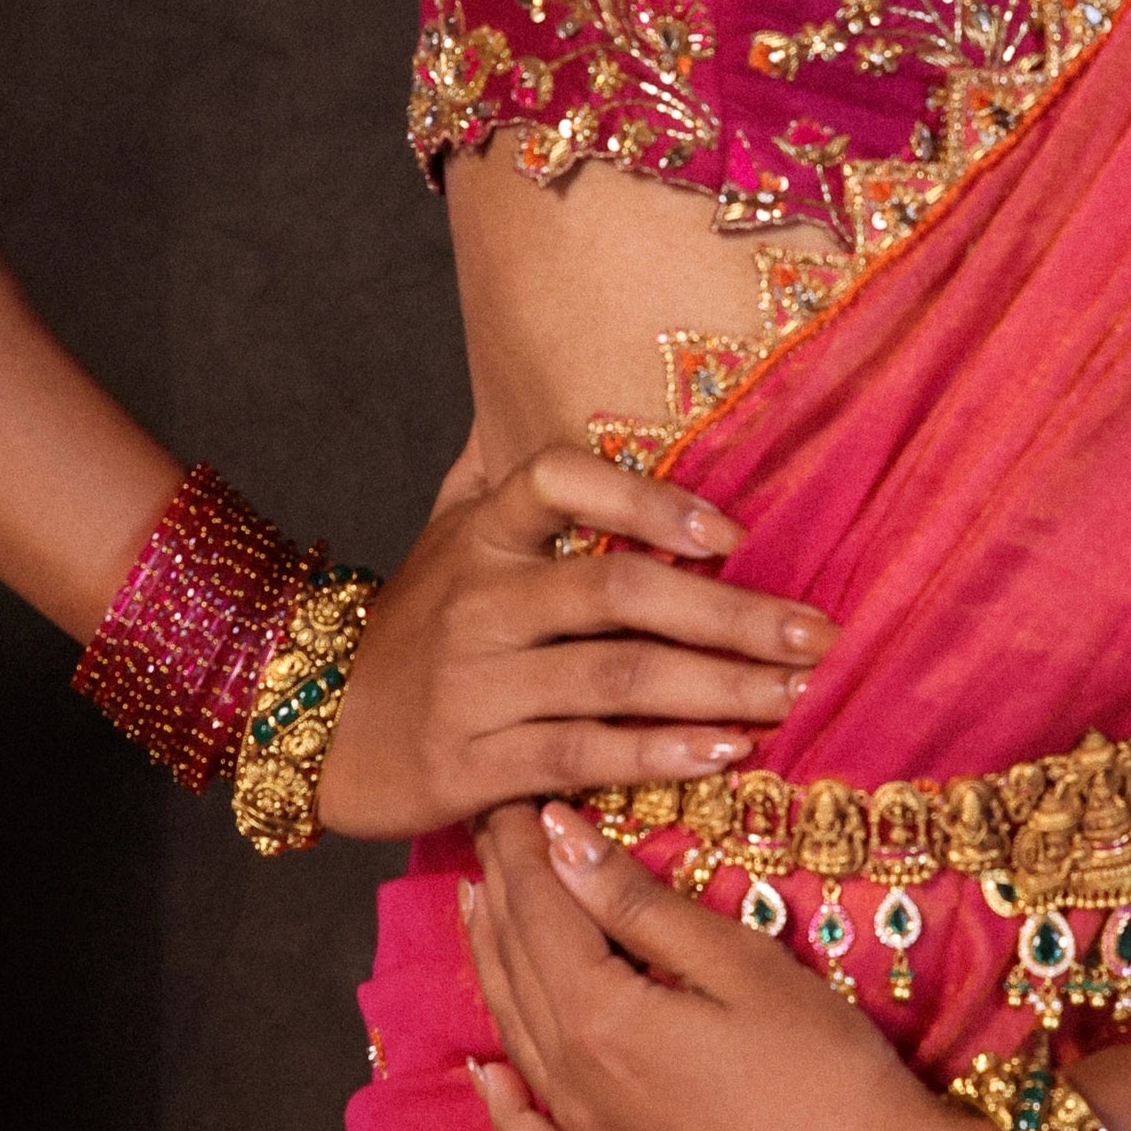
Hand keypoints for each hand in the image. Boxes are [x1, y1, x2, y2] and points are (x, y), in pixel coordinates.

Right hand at [312, 442, 835, 843]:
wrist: (314, 727)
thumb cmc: (414, 627)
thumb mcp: (445, 531)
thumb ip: (500, 464)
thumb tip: (535, 367)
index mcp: (481, 532)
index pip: (557, 477)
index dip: (648, 498)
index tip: (733, 531)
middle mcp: (478, 599)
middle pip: (617, 590)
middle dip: (731, 613)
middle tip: (816, 632)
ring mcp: (474, 683)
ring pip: (616, 677)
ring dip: (719, 689)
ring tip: (793, 693)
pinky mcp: (472, 763)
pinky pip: (582, 754)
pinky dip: (659, 755)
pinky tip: (723, 754)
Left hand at [464, 803, 1021, 1130]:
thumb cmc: (829, 1071)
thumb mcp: (742, 965)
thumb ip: (640, 905)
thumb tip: (558, 839)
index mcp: (599, 1018)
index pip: (540, 910)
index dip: (521, 849)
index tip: (510, 797)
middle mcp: (574, 1084)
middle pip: (519, 968)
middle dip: (502, 892)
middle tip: (491, 829)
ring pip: (517, 1039)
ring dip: (494, 968)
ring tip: (480, 907)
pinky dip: (504, 1105)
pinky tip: (486, 1073)